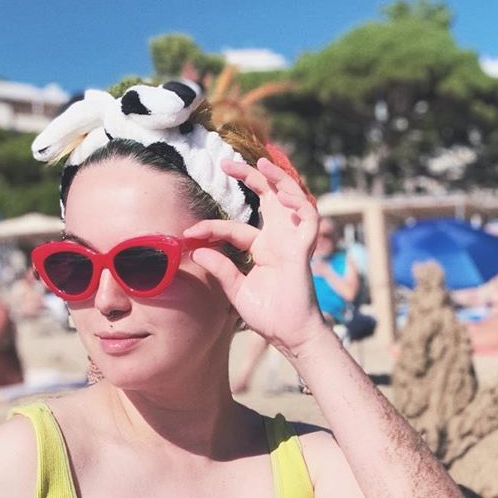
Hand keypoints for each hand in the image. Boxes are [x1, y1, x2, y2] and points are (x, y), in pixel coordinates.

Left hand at [182, 157, 326, 354]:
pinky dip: (299, 204)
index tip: (189, 233)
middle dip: (250, 177)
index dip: (211, 227)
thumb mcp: (236, 290)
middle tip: (225, 163)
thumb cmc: (267, 316)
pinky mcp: (304, 249)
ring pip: (290, 199)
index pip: (234, 228)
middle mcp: (277, 240)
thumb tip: (197, 251)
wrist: (288, 334)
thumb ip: (220, 269)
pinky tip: (283, 196)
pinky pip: (308, 218)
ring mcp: (291, 242)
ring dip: (277, 179)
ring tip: (261, 163)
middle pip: (267, 198)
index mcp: (262, 249)